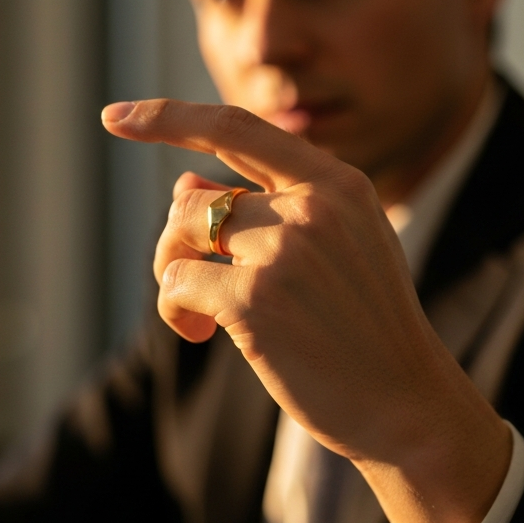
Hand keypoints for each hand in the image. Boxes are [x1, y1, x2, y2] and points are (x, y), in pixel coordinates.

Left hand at [103, 99, 510, 522]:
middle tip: (192, 285)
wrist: (407, 405)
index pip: (236, 127)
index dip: (168, 118)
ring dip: (173, 273)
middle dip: (177, 242)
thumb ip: (265, 209)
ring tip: (200, 317)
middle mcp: (314, 205)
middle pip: (196, 197)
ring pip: (182, 232)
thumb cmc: (362, 327)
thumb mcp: (332, 249)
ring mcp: (287, 250)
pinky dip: (174, 308)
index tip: (117, 117)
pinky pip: (176, 281)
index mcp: (338, 183)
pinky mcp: (258, 300)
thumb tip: (184, 184)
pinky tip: (199, 333)